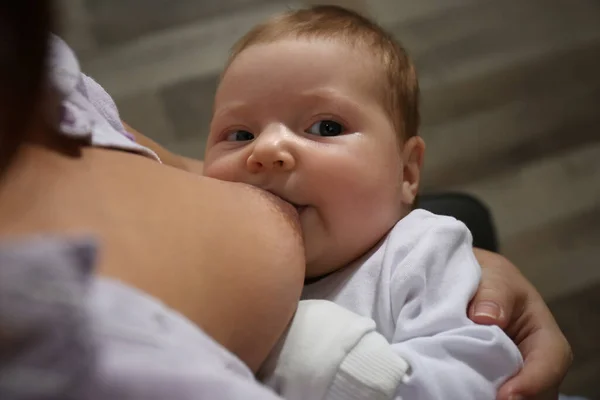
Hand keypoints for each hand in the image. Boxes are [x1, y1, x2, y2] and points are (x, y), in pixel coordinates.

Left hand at [470, 248, 571, 399]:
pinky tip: (454, 386)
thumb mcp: (495, 275)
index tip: (504, 394)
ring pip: (507, 396)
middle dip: (508, 396)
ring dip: (485, 393)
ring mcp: (509, 375)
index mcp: (543, 336)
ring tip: (462, 390)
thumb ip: (494, 292)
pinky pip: (483, 391)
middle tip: (474, 394)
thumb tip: (486, 317)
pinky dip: (471, 391)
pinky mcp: (487, 380)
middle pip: (533, 393)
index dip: (532, 381)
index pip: (550, 362)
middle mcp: (532, 363)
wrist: (468, 281)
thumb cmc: (490, 278)